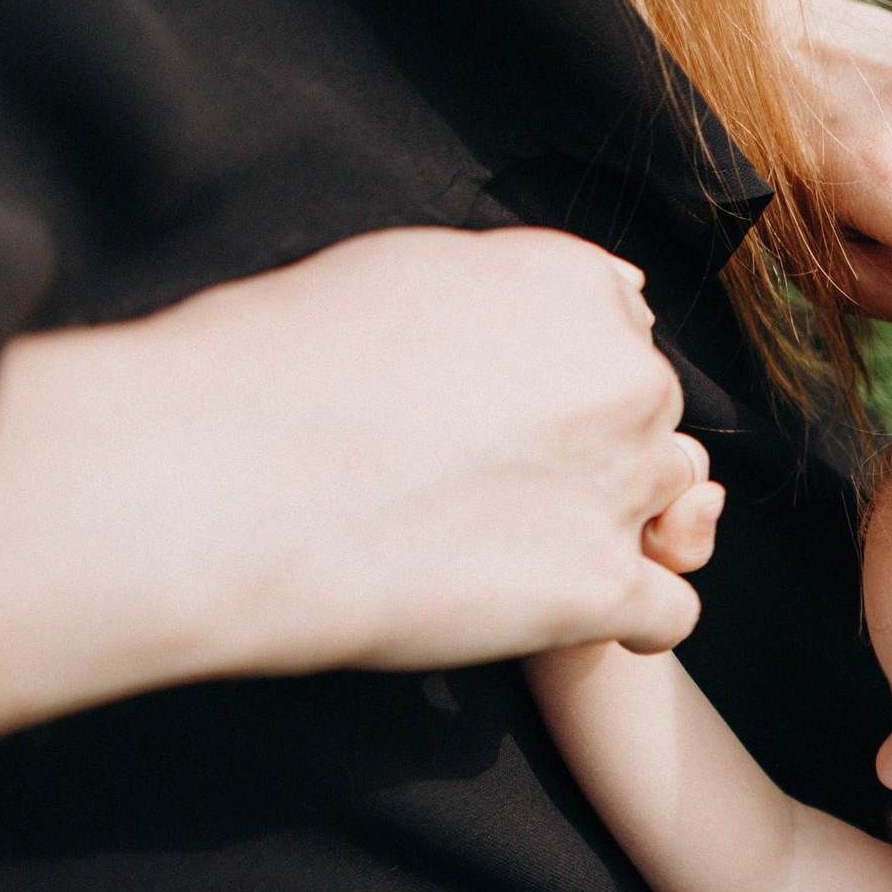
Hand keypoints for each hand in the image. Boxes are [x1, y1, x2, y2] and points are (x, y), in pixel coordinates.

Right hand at [0, 227, 715, 700]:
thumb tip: (602, 289)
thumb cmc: (269, 370)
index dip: (566, 380)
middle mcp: (622, 375)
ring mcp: (620, 483)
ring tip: (532, 553)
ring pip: (674, 508)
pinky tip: (581, 621)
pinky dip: (635, 620)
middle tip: (496, 489)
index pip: (620, 329)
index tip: (507, 415)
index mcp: (572, 284)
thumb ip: (505, 286)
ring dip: (621, 530)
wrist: (217, 478)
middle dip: (596, 452)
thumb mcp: (395, 271)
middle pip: (649, 419)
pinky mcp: (601, 585)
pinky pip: (670, 608)